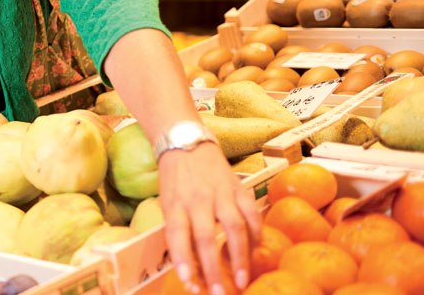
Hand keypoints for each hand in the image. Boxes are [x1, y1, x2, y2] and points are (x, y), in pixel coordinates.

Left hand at [159, 142, 261, 293]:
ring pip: (234, 227)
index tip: (189, 284)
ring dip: (239, 257)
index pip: (177, 235)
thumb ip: (178, 229)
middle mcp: (197, 199)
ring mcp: (221, 193)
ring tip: (242, 280)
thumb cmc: (175, 179)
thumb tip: (190, 265)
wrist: (186, 142)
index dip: (183, 260)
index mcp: (175, 204)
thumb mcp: (167, 202)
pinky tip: (256, 251)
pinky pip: (252, 214)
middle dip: (213, 269)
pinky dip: (256, 234)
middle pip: (206, 237)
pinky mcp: (240, 187)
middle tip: (220, 293)